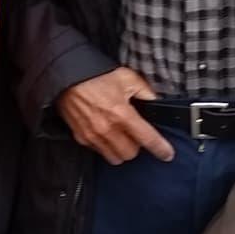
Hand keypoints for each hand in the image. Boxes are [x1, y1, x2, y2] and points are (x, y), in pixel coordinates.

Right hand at [57, 66, 175, 164]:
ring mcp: (93, 135)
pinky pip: (98, 151)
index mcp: (122, 113)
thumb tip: (155, 101)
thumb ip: (145, 91)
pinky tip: (106, 134)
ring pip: (115, 157)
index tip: (167, 154)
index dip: (161, 149)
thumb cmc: (95, 76)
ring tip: (120, 137)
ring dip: (121, 150)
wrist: (67, 77)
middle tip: (135, 135)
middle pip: (131, 154)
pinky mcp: (81, 137)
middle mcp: (108, 128)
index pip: (147, 139)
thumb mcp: (127, 77)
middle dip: (136, 146)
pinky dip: (105, 147)